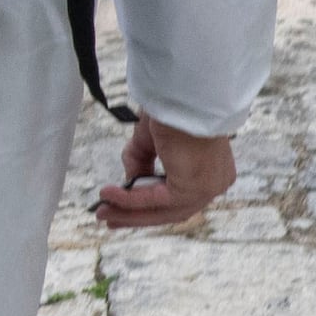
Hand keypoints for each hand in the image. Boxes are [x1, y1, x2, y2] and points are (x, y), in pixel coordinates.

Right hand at [99, 113, 238, 227]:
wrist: (186, 97)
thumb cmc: (175, 110)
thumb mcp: (152, 141)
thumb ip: (142, 162)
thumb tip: (130, 182)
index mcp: (211, 170)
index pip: (179, 198)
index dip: (149, 206)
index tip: (123, 208)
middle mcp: (213, 183)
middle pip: (170, 211)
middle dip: (135, 217)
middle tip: (108, 218)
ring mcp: (206, 188)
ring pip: (163, 210)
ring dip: (128, 212)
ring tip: (102, 210)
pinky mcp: (192, 188)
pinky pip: (155, 200)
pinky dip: (129, 199)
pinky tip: (109, 195)